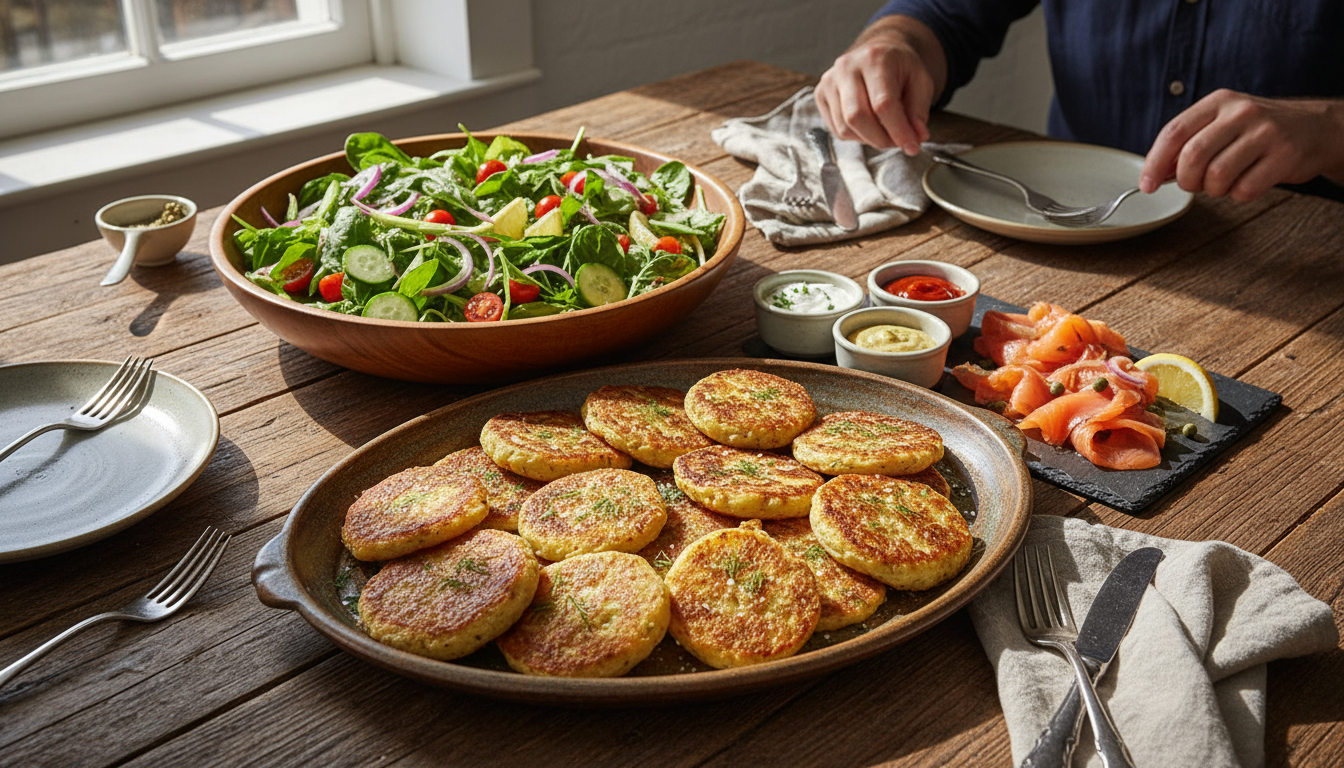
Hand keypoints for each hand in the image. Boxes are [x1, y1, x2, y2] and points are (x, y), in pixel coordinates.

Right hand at [815, 15, 947, 155]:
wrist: (878, 53)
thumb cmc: (900, 68)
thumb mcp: (921, 82)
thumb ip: (918, 111)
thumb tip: (916, 137)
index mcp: (875, 58)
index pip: (883, 103)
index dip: (898, 130)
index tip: (912, 147)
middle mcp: (846, 67)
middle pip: (857, 117)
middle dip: (881, 139)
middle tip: (897, 142)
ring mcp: (830, 81)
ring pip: (845, 128)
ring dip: (868, 139)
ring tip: (885, 130)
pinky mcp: (821, 94)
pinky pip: (836, 129)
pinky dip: (856, 135)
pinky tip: (868, 125)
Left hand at [1141, 89, 1343, 201]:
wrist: (1314, 129)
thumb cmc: (1257, 132)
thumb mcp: (1222, 124)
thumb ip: (1189, 143)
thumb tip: (1156, 173)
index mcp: (1219, 102)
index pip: (1174, 132)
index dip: (1154, 162)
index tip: (1146, 184)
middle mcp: (1241, 113)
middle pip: (1192, 156)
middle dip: (1186, 180)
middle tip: (1194, 184)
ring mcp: (1265, 133)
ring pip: (1217, 176)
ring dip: (1214, 190)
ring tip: (1224, 181)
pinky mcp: (1284, 156)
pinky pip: (1244, 190)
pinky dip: (1239, 194)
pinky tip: (1247, 182)